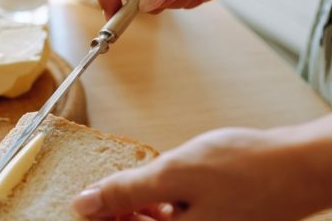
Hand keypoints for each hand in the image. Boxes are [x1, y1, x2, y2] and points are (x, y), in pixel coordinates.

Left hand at [71, 126, 329, 220]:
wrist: (296, 164)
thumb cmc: (244, 168)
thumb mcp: (174, 174)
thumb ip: (127, 192)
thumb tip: (85, 203)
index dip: (99, 216)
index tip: (82, 200)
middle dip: (115, 212)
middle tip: (98, 190)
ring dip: (136, 208)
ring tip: (126, 185)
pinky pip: (176, 219)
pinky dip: (160, 205)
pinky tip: (157, 187)